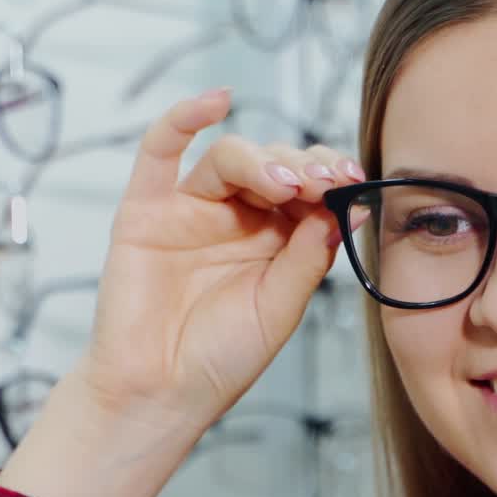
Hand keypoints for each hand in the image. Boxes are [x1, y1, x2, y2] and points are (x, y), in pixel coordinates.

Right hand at [77, 87, 363, 433]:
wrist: (160, 394)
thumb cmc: (220, 360)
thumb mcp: (281, 308)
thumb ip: (308, 256)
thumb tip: (344, 206)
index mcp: (272, 240)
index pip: (306, 189)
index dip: (330, 179)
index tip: (352, 183)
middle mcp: (233, 218)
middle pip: (272, 165)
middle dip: (303, 168)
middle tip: (323, 183)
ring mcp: (188, 211)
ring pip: (228, 157)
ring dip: (261, 159)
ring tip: (284, 182)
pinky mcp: (144, 212)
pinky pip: (158, 152)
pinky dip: (182, 119)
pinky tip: (215, 101)